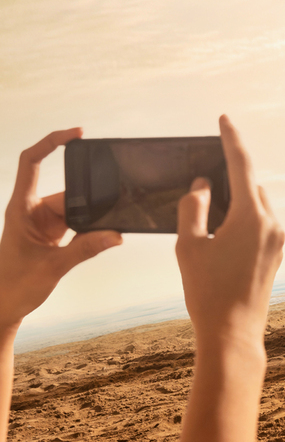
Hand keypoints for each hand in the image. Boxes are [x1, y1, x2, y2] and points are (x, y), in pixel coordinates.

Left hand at [0, 128, 122, 329]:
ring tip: (106, 230)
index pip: (31, 162)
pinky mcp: (52, 233)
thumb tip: (116, 235)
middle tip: (112, 207)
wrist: (3, 306)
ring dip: (91, 219)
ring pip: (76, 208)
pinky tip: (103, 234)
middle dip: (91, 199)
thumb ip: (86, 249)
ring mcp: (42, 221)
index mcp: (21, 208)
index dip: (51, 142)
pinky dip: (90, 228)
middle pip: (68, 191)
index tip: (76, 134)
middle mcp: (31, 210)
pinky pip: (77, 221)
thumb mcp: (53, 267)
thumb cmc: (14, 286)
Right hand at [175, 115, 284, 343]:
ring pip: (258, 206)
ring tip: (211, 220)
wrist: (233, 333)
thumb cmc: (208, 291)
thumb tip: (203, 184)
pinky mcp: (277, 254)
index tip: (224, 120)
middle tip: (204, 188)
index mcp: (251, 216)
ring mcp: (278, 240)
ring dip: (238, 203)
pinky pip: (262, 224)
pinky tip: (224, 236)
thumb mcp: (189, 245)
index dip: (230, 139)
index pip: (241, 165)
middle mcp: (272, 224)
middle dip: (230, 181)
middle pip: (251, 187)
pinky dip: (245, 219)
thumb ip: (193, 206)